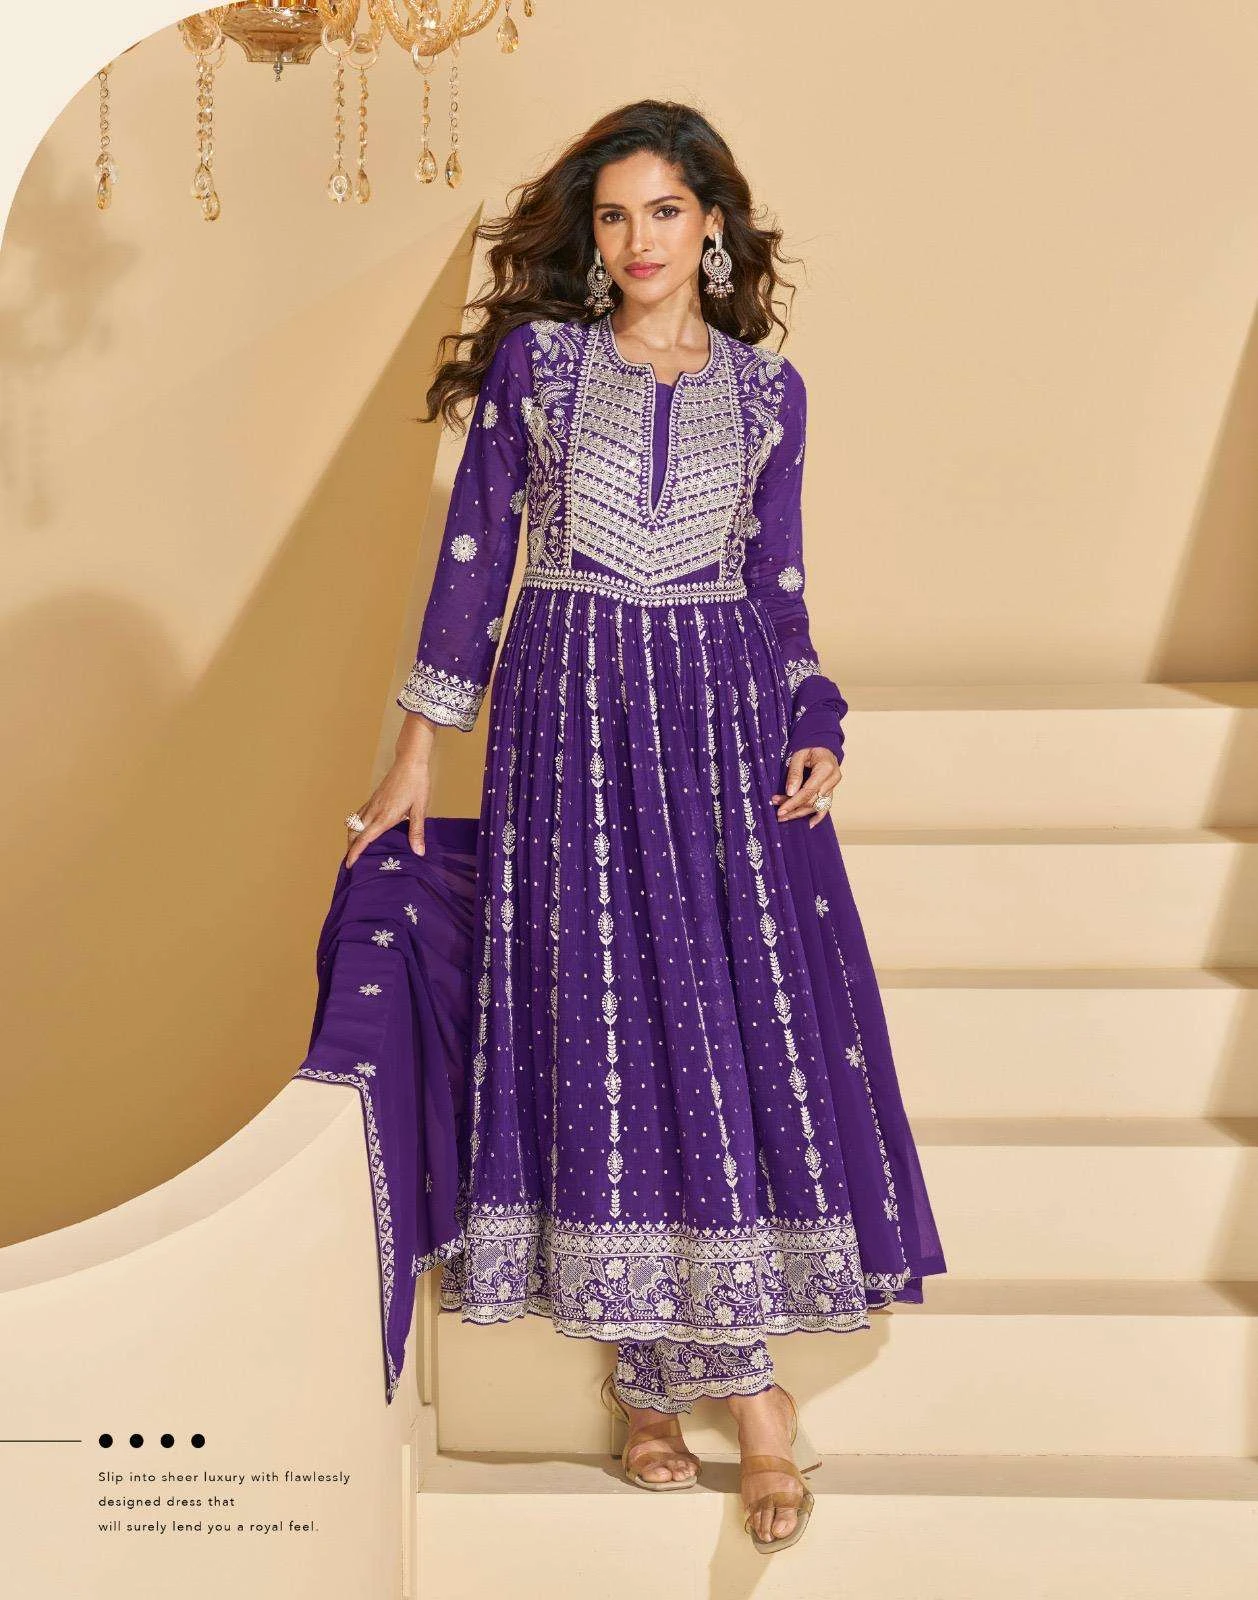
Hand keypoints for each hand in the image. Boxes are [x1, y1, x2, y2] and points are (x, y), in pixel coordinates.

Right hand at [344, 753, 430, 867]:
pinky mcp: (373, 798)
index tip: (349, 864)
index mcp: (385, 817)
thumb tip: (419, 852)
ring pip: (353, 823)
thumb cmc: (417, 784)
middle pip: (354, 833)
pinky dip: (355, 825)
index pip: (364, 839)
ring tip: (354, 849)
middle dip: (350, 848)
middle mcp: (374, 811)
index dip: (355, 853)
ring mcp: (372, 804)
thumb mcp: (420, 809)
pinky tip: (362, 830)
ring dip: (351, 837)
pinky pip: (358, 814)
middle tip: (352, 861)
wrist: (410, 762)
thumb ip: (416, 831)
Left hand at [772, 746, 841, 826]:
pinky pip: (826, 806)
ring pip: (817, 806)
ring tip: (784, 816)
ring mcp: (833, 786)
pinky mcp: (831, 791)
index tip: (780, 810)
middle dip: (794, 808)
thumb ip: (795, 773)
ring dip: (800, 812)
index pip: (809, 791)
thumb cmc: (810, 749)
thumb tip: (790, 792)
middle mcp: (833, 779)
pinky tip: (810, 824)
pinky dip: (819, 816)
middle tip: (778, 813)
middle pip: (812, 800)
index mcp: (826, 768)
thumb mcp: (798, 755)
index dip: (794, 802)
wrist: (823, 747)